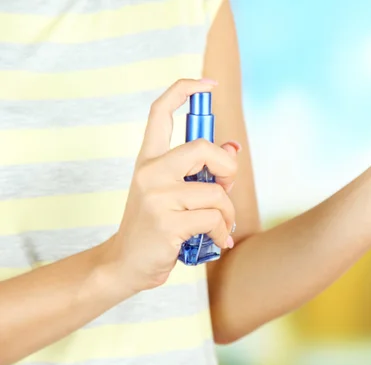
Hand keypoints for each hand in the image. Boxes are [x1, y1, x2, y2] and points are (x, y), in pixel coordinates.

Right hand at [106, 79, 239, 291]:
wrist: (126, 265)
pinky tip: (217, 240)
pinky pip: (214, 219)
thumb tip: (233, 148)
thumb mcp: (172, 193)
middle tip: (226, 187)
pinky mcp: (167, 223)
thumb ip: (200, 171)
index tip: (208, 83)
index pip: (160, 112)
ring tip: (222, 226)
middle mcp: (149, 172)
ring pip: (216, 192)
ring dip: (228, 213)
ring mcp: (156, 197)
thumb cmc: (155, 227)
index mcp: (148, 160)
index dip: (184, 89)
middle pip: (202, 148)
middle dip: (227, 168)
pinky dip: (223, 232)